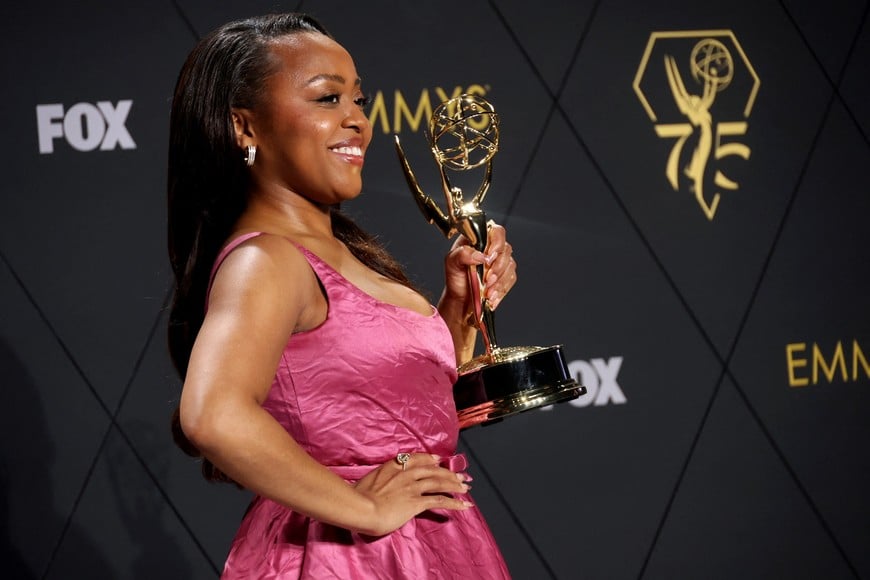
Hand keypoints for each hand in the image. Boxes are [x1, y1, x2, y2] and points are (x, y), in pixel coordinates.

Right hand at [352, 453, 470, 535]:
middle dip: (448, 473)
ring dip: (454, 485)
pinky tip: (464, 505)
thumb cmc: (359, 496)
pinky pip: (440, 500)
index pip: (416, 458)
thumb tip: (380, 484)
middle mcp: (406, 473)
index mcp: (393, 466)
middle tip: (460, 476)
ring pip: (439, 482)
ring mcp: (412, 487)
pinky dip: (454, 502)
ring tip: (465, 487)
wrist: (360, 507)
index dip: (430, 459)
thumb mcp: (369, 480)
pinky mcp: (416, 502)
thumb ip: (379, 479)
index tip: (438, 460)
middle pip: (432, 470)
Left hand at [443, 221, 516, 310]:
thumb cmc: (456, 276)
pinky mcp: (506, 275)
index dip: (496, 243)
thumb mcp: (452, 262)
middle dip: (497, 267)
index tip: (488, 258)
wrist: (460, 296)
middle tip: (487, 279)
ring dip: (499, 281)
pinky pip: (511, 279)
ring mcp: (501, 261)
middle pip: (506, 250)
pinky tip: (492, 295)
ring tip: (487, 291)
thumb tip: (480, 255)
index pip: (496, 231)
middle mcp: (492, 248)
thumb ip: (463, 254)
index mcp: (480, 239)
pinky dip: (501, 289)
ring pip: (510, 266)